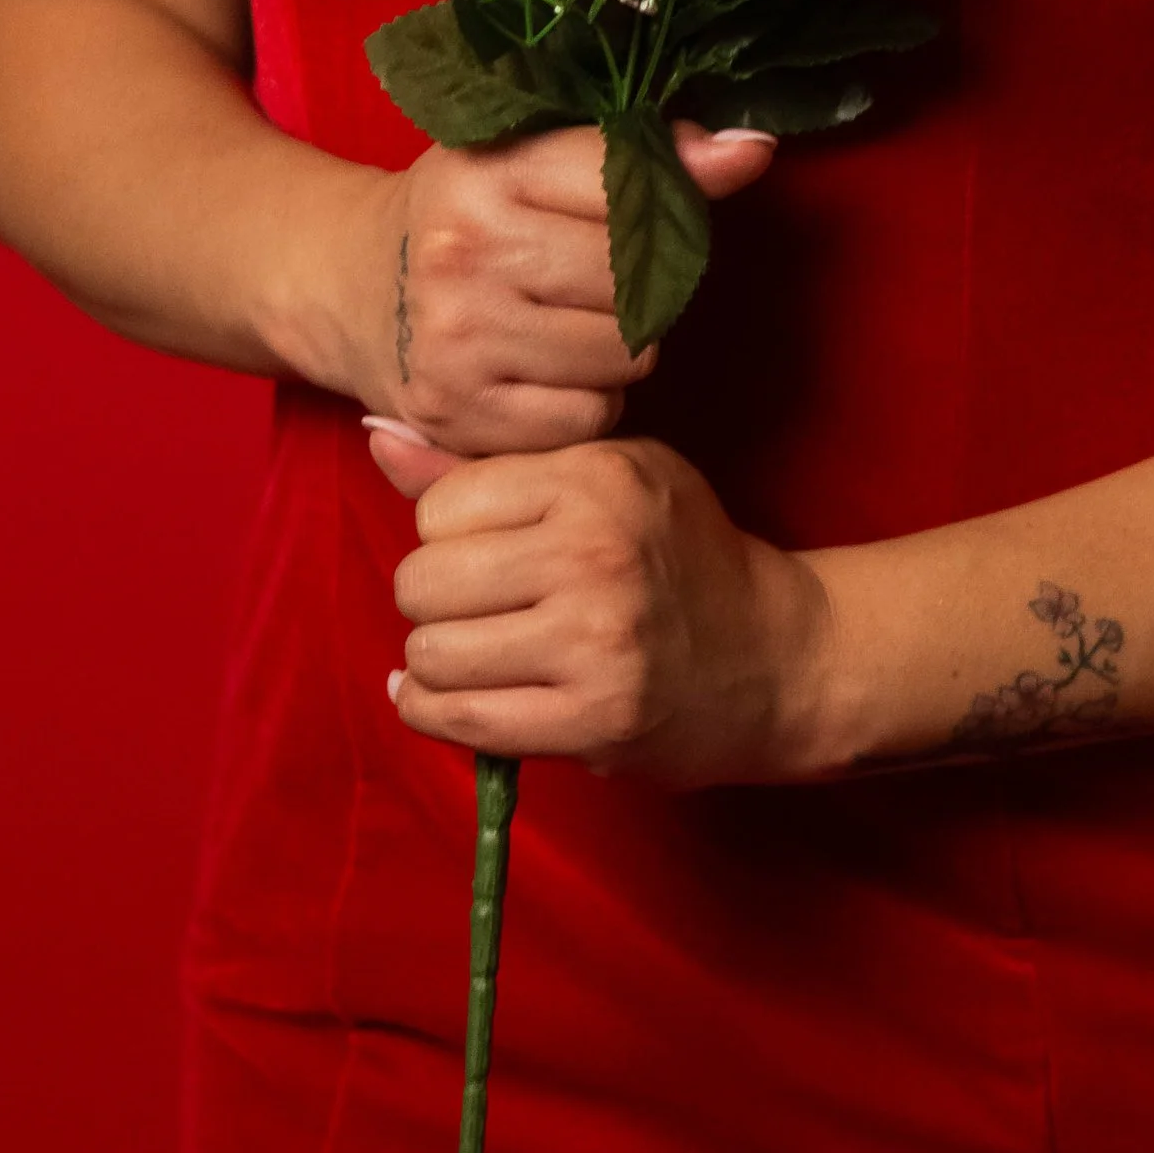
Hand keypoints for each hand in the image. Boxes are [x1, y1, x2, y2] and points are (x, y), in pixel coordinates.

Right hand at [332, 120, 775, 460]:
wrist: (348, 288)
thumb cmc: (464, 213)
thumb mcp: (532, 158)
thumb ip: (645, 151)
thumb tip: (751, 148)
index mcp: (488, 170)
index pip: (633, 185)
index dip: (660, 203)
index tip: (645, 209)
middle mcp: (465, 253)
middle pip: (640, 279)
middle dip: (641, 283)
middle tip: (599, 279)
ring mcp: (458, 340)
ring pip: (627, 355)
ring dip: (620, 348)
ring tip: (571, 324)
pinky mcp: (458, 415)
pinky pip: (590, 419)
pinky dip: (587, 403)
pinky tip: (548, 373)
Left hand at [382, 435, 835, 787]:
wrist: (777, 656)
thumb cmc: (681, 555)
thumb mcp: (606, 478)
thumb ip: (488, 467)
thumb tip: (376, 434)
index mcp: (596, 477)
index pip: (440, 505)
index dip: (448, 533)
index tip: (485, 550)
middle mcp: (594, 551)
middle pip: (423, 580)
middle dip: (433, 600)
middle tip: (476, 608)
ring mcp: (595, 638)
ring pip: (433, 652)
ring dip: (436, 662)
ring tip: (473, 653)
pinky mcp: (595, 716)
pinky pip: (462, 718)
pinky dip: (436, 712)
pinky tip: (452, 697)